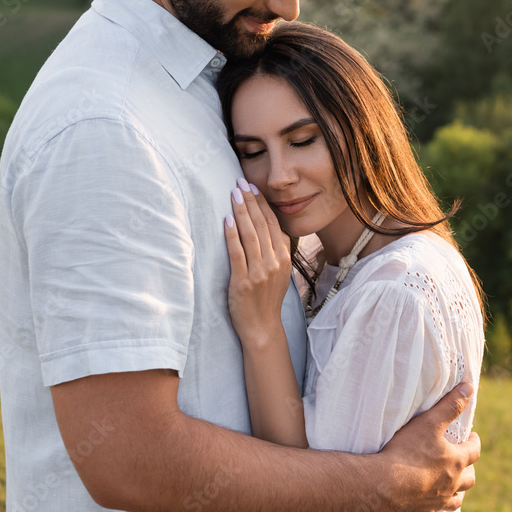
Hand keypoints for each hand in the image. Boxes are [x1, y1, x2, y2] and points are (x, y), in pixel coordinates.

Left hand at [224, 180, 292, 341]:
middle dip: (250, 201)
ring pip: (250, 234)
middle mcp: (274, 262)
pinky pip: (237, 253)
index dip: (262, 204)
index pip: (273, 224)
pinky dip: (232, 234)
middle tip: (240, 183)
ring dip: (241, 211)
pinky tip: (227, 219)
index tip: (253, 189)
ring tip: (233, 194)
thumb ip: (276, 252)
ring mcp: (259, 272)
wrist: (262, 329)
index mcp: (283, 258)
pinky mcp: (244, 281)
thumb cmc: (266, 300)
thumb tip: (269, 229)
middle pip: (262, 225)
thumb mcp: (279, 274)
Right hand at [376, 383, 479, 511]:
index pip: (474, 451)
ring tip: (455, 488)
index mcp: (456, 461)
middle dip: (468, 469)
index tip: (471, 436)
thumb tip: (469, 388)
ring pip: (457, 501)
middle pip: (469, 479)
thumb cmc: (407, 451)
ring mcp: (438, 502)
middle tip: (463, 461)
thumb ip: (450, 405)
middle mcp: (452, 484)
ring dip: (459, 494)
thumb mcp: (429, 422)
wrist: (384, 484)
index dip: (474, 442)